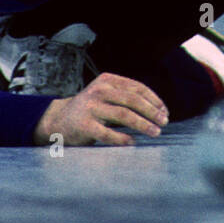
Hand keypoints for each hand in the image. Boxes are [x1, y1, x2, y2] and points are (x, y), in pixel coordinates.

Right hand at [32, 72, 168, 146]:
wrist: (58, 120)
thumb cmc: (91, 110)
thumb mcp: (106, 95)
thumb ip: (126, 97)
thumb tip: (159, 111)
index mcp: (107, 80)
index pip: (137, 87)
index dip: (154, 100)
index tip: (165, 112)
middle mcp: (99, 91)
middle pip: (132, 100)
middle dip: (152, 112)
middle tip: (164, 123)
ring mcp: (90, 107)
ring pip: (123, 115)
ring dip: (143, 124)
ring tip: (155, 132)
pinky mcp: (84, 125)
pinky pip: (108, 133)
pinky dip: (123, 139)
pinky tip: (132, 142)